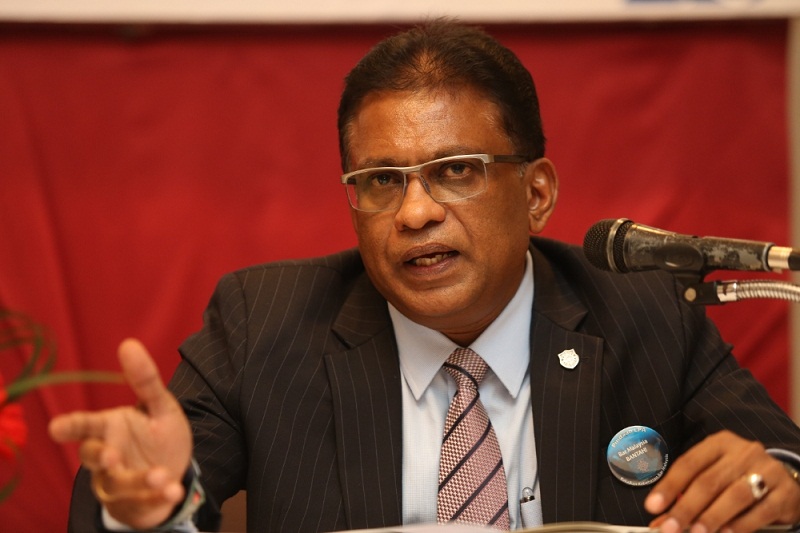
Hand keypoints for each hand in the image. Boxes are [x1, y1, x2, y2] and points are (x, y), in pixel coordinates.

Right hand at [49, 339, 192, 528]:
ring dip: (138, 482)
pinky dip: (157, 499)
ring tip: (162, 476)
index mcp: (111, 427)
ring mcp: (116, 482)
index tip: (56, 427)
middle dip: (102, 457)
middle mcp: (107, 455)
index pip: (85, 425)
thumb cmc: (159, 435)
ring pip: (117, 484)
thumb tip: (128, 343)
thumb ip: (146, 381)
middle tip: (114, 457)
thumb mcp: (161, 406)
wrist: (174, 471)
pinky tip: (173, 492)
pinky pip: (139, 504)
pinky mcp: (132, 503)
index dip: (71, 426)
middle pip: (92, 457)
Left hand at [645, 430, 799, 532]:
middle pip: (709, 481)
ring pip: (734, 495)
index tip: (653, 507)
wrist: (785, 478)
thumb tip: (660, 520)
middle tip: (670, 527)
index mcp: (719, 443)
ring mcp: (766, 470)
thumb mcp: (714, 476)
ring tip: (696, 532)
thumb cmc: (739, 477)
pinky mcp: (785, 491)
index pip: (688, 463)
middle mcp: (743, 452)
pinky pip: (762, 510)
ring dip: (712, 517)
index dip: (669, 486)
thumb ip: (688, 495)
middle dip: (686, 507)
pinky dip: (741, 524)